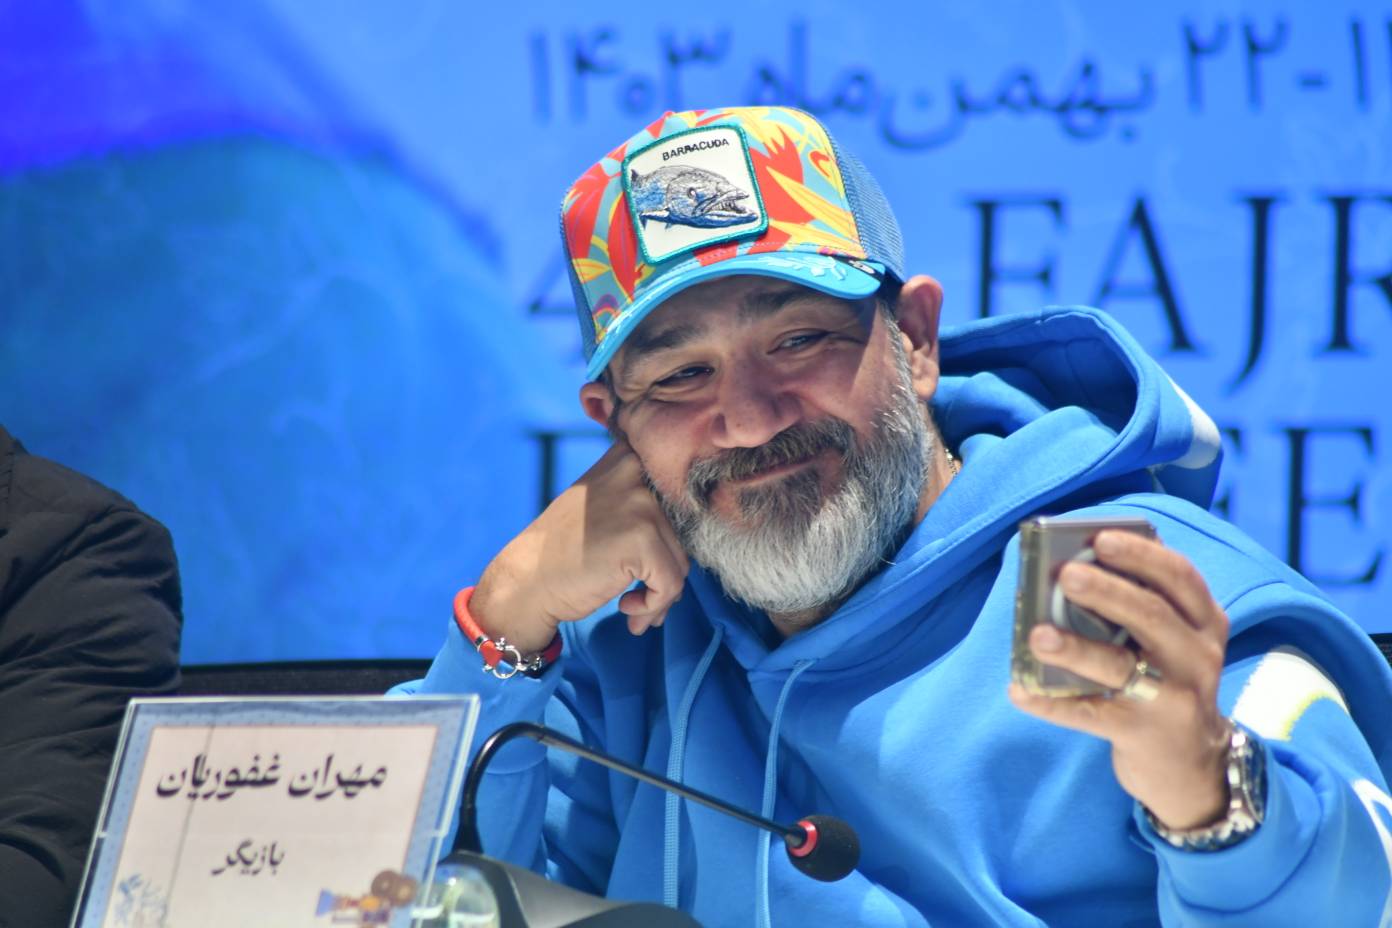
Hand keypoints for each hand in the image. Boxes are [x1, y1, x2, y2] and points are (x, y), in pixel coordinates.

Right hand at [470, 440, 689, 652]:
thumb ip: (641, 498)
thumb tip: (701, 522)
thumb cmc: (564, 551)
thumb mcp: (599, 502)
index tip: (650, 556)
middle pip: (681, 533)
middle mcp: (636, 471)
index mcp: (627, 457)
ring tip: (633, 607)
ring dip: (661, 594)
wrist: (525, 582)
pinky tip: (626, 608)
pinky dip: (654, 605)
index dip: (673, 531)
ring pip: (680, 562)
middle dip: (665, 573)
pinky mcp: (642, 538)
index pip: (681, 491)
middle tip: (643, 597)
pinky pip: (671, 583)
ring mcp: (640, 504)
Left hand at [1007, 530, 1232, 829]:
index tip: (1101, 538)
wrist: (1192, 766)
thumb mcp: (1174, 643)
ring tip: (1036, 634)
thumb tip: (1070, 570)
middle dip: (1106, 591)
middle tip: (1065, 574)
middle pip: (1152, 615)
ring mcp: (1173, 698)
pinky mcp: (1143, 734)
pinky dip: (1051, 703)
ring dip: (1075, 648)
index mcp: (1203, 622)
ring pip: (1120, 667)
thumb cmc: (1167, 682)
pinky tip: (1020, 690)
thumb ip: (1140, 608)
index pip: (1181, 578)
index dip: (1142, 555)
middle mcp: (1195, 657)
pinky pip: (1090, 714)